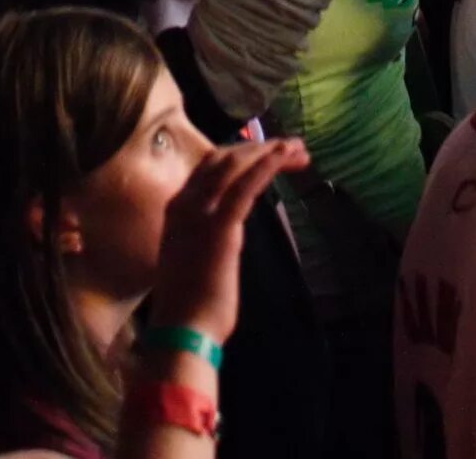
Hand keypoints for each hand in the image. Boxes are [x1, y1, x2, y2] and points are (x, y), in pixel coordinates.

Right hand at [147, 138, 311, 346]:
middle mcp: (186, 202)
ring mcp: (201, 212)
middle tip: (290, 146)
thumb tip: (226, 228)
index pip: (209, 166)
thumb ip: (206, 233)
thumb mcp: (192, 256)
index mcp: (177, 208)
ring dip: (270, 151)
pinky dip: (268, 164)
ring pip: (237, 165)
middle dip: (259, 147)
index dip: (241, 153)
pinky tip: (286, 155)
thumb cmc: (190, 302)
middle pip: (224, 158)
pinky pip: (247, 184)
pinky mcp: (222, 226)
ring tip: (297, 148)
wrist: (183, 329)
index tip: (267, 152)